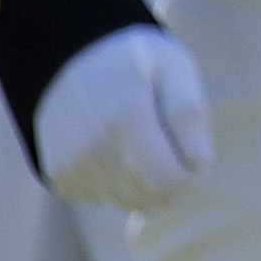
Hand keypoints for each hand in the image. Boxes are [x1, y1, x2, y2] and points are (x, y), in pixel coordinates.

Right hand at [32, 26, 212, 212]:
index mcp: (126, 119)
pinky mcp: (60, 179)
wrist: (63, 58)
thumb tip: (199, 162)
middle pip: (154, 198)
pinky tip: (116, 148)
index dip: (193, 172)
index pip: (172, 182)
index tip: (192, 149)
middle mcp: (93, 150)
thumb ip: (189, 113)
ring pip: (131, 201)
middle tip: (170, 143)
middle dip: (173, 179)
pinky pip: (106, 198)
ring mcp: (72, 168)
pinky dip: (120, 181)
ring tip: (141, 140)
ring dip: (147, 181)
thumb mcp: (173, 65)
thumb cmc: (131, 59)